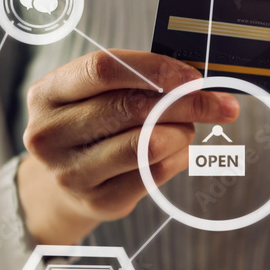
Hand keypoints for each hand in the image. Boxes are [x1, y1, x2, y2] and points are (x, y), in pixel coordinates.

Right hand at [17, 50, 238, 243]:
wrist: (66, 179)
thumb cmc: (92, 124)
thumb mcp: (97, 93)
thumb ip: (135, 80)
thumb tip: (196, 81)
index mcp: (47, 93)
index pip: (104, 69)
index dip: (155, 69)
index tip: (194, 77)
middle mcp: (50, 133)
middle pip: (131, 107)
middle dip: (187, 103)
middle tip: (222, 105)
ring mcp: (71, 171)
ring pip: (147, 144)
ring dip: (182, 132)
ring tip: (188, 128)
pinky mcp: (97, 200)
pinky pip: (155, 173)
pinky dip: (179, 158)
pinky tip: (180, 151)